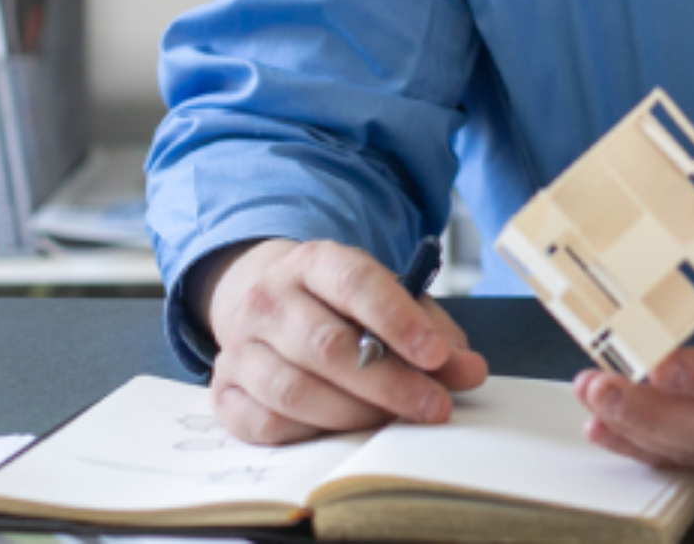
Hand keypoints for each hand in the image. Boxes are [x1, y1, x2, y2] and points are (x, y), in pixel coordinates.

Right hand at [201, 238, 488, 444]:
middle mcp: (270, 297)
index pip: (357, 283)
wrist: (264, 297)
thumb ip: (431, 331)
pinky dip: (310, 434)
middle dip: (388, 383)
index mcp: (315, 261)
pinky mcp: (223, 390)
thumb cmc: (338, 302)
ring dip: (354, 415)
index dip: (399, 321)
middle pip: (328, 346)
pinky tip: (343, 432)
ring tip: (395, 422)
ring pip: (295, 390)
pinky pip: (264, 423)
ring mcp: (239, 344)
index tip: (437, 356)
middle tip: (434, 407)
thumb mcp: (386, 297)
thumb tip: (470, 371)